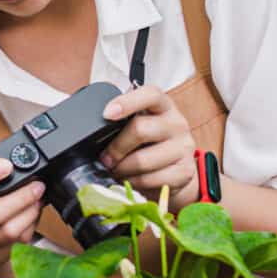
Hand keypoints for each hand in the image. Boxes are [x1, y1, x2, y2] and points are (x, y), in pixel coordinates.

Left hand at [100, 85, 196, 201]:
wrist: (177, 169)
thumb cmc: (151, 144)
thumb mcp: (139, 125)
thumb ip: (123, 122)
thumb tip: (91, 130)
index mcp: (163, 106)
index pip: (150, 95)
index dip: (127, 102)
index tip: (107, 113)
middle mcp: (177, 123)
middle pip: (140, 130)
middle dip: (116, 148)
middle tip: (105, 159)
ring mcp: (184, 147)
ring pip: (143, 160)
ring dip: (122, 169)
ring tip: (116, 171)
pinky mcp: (185, 171)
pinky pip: (151, 179)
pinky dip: (134, 183)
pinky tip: (130, 180)